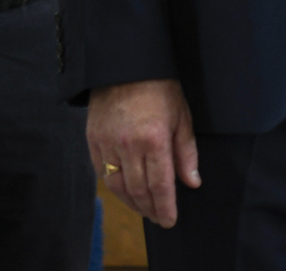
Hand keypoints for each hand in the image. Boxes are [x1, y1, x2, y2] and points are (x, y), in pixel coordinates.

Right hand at [87, 78, 199, 227]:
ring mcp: (107, 144)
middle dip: (150, 208)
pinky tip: (125, 192)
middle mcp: (128, 146)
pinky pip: (102, 173)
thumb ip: (186, 152)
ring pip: (118, 186)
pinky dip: (114, 187)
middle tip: (158, 218)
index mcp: (154, 140)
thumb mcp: (182, 117)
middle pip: (138, 190)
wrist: (126, 65)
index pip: (160, 185)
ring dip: (131, 202)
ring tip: (144, 209)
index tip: (170, 220)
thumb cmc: (160, 88)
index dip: (165, 207)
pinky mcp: (93, 141)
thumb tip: (192, 182)